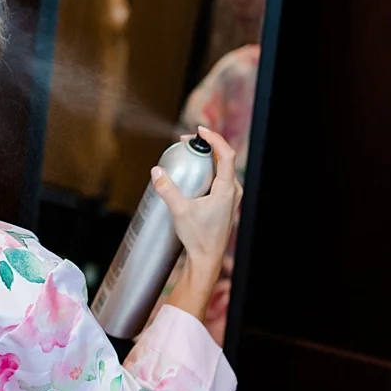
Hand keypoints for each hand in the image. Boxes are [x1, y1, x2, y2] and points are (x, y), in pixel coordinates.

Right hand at [152, 127, 241, 317]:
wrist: (206, 259)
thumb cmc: (198, 238)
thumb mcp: (180, 211)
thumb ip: (167, 189)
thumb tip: (156, 171)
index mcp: (227, 189)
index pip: (227, 154)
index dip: (214, 138)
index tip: (199, 130)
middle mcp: (233, 191)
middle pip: (224, 159)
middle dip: (207, 146)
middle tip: (188, 142)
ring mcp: (231, 198)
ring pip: (223, 170)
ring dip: (208, 158)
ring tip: (190, 154)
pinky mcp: (225, 204)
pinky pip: (220, 180)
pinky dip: (208, 171)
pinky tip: (194, 174)